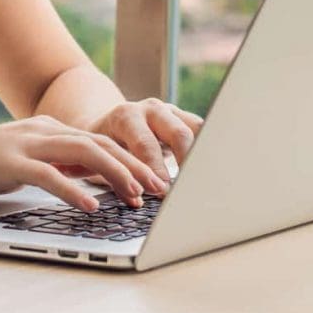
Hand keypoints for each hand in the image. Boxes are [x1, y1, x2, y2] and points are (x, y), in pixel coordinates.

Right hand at [0, 115, 167, 211]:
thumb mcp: (21, 163)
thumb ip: (53, 166)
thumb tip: (88, 180)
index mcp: (46, 129)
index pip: (100, 140)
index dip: (131, 159)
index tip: (154, 179)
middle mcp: (41, 130)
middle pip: (100, 144)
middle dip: (135, 165)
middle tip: (159, 189)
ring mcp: (24, 144)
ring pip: (83, 154)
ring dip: (115, 175)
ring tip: (136, 196)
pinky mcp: (8, 163)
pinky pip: (49, 176)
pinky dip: (74, 190)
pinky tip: (92, 206)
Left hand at [88, 98, 203, 189]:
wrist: (106, 124)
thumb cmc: (104, 148)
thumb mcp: (104, 158)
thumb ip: (120, 176)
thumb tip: (137, 202)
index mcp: (126, 117)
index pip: (145, 143)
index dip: (155, 169)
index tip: (162, 191)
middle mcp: (151, 110)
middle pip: (178, 133)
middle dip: (186, 162)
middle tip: (188, 187)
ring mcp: (170, 112)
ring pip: (197, 129)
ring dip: (202, 155)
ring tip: (204, 180)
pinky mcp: (184, 119)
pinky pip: (203, 132)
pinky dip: (206, 151)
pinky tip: (208, 170)